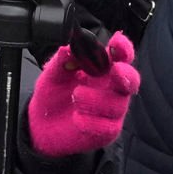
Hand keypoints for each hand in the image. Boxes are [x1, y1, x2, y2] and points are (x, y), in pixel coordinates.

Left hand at [23, 30, 139, 155]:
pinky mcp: (106, 131)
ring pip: (118, 104)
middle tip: (115, 70)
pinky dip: (91, 122)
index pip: (120, 56)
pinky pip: (107, 127)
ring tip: (75, 95)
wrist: (41, 125)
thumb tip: (68, 48)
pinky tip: (76, 118)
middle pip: (131, 80)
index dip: (123, 48)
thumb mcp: (53, 75)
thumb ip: (61, 61)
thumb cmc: (53, 95)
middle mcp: (111, 89)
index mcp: (102, 70)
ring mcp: (111, 111)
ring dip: (97, 99)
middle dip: (126, 74)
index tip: (116, 42)